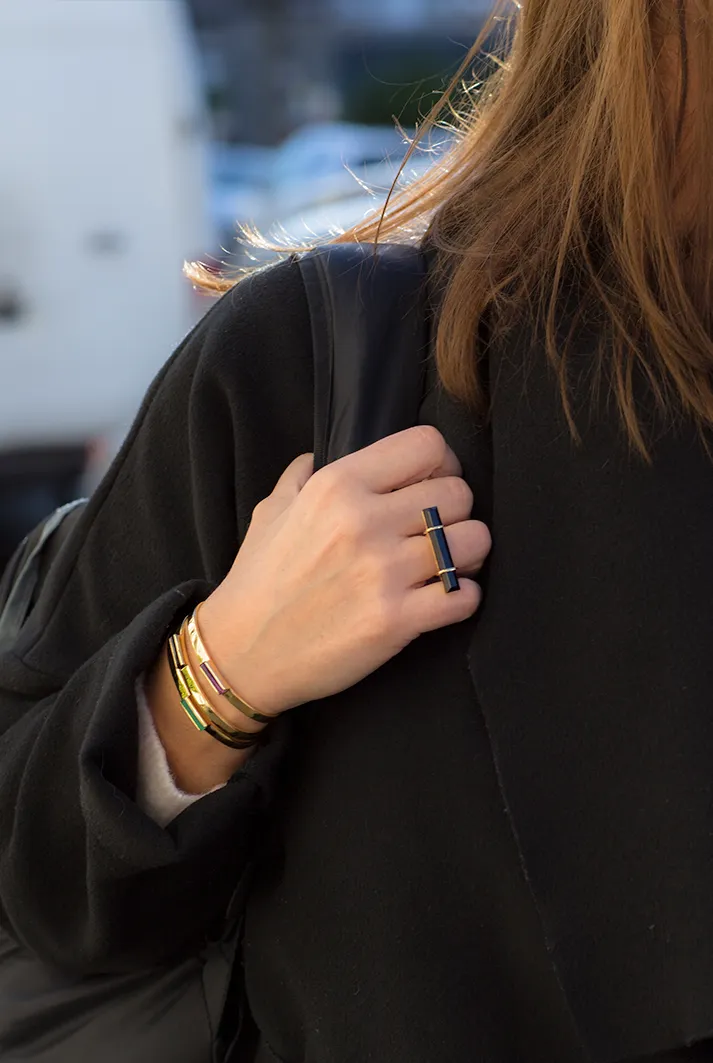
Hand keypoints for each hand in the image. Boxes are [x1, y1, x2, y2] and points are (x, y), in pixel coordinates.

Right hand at [199, 426, 490, 716]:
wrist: (242, 654)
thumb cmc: (258, 581)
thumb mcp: (273, 510)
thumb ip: (305, 473)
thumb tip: (327, 451)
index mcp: (336, 485)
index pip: (428, 446)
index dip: (442, 464)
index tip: (433, 484)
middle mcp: (363, 522)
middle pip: (458, 494)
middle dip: (456, 512)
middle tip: (438, 532)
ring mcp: (383, 573)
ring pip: (474, 541)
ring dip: (467, 554)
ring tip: (446, 565)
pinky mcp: (396, 621)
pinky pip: (466, 595)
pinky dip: (463, 597)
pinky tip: (442, 598)